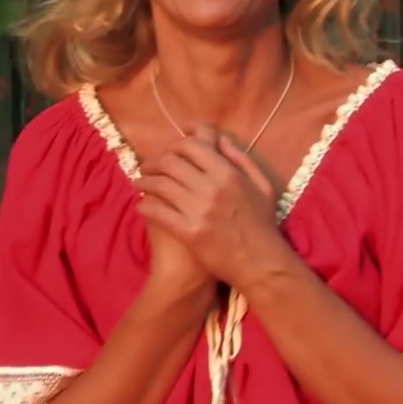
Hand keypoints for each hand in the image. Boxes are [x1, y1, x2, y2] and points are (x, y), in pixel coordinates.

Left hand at [135, 124, 287, 291]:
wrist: (260, 264)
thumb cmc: (262, 225)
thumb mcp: (262, 186)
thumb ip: (242, 160)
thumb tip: (220, 140)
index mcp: (228, 173)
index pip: (191, 146)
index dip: (174, 143)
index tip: (167, 147)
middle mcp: (211, 187)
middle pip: (170, 162)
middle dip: (154, 161)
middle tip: (147, 166)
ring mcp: (198, 210)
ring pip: (159, 184)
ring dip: (144, 181)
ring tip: (140, 183)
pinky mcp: (188, 231)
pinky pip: (157, 211)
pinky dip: (145, 205)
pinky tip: (142, 205)